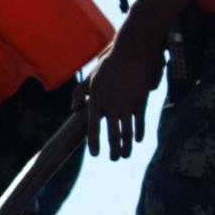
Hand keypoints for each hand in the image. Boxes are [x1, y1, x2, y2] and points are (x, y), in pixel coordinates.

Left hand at [79, 37, 164, 160]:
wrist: (132, 54)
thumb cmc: (109, 66)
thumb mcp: (90, 78)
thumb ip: (79, 94)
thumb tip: (73, 110)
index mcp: (97, 101)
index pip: (93, 127)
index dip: (94, 142)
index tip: (95, 155)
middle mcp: (112, 105)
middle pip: (113, 134)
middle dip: (113, 150)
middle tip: (112, 160)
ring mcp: (127, 105)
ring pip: (127, 131)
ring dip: (126, 146)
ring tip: (125, 156)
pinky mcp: (141, 102)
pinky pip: (140, 122)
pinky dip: (139, 133)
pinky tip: (137, 141)